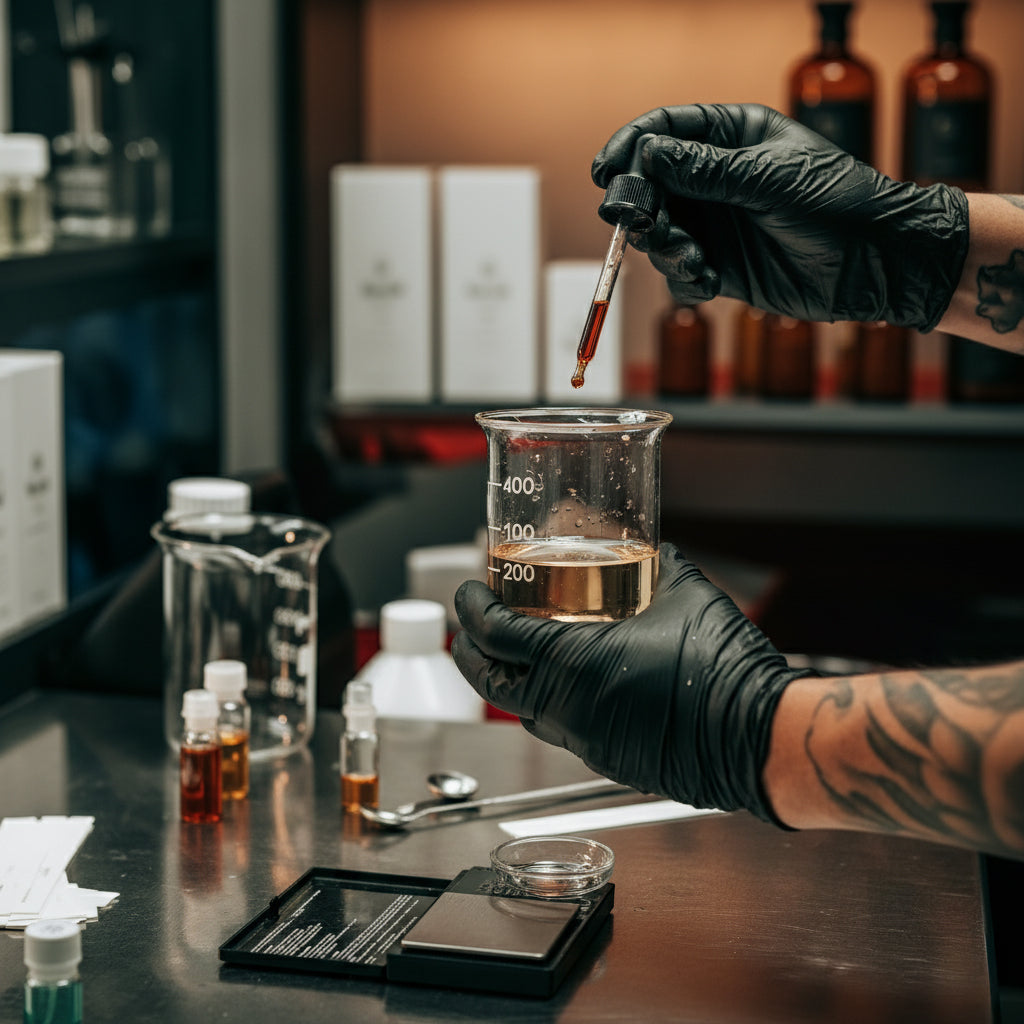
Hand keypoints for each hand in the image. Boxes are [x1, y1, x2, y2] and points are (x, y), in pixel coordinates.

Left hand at [452, 544, 810, 820]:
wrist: (758, 737)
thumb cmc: (723, 672)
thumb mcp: (688, 596)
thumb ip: (663, 567)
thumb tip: (658, 551)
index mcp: (573, 664)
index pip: (496, 635)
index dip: (472, 610)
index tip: (469, 591)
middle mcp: (567, 708)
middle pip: (491, 683)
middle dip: (471, 653)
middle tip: (471, 629)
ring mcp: (585, 740)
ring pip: (524, 711)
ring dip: (511, 680)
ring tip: (517, 652)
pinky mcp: (607, 759)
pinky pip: (560, 729)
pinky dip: (549, 703)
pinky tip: (570, 682)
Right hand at [592, 103, 968, 330]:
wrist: (875, 263)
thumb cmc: (839, 203)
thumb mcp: (768, 179)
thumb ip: (704, 170)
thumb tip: (647, 155)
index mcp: (733, 137)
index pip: (666, 131)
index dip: (631, 147)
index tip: (607, 171)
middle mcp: (717, 179)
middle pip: (652, 186)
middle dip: (642, 207)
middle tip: (641, 224)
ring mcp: (716, 223)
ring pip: (659, 233)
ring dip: (664, 247)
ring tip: (692, 257)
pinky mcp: (720, 266)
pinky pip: (679, 272)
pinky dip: (684, 278)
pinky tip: (707, 280)